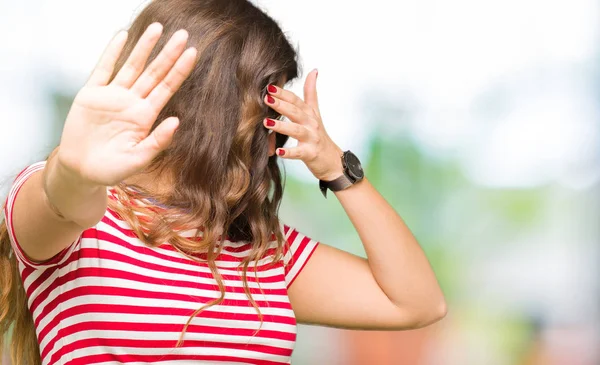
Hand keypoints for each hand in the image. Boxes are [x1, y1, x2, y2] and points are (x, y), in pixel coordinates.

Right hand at [57, 23, 197, 186]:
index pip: (167, 88)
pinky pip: (103, 69)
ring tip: (157, 28)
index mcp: (145, 116)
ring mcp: (112, 96)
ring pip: (132, 66)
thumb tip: (177, 122)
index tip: (193, 53)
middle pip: (154, 73)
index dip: (179, 71)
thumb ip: (157, 142)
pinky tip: (122, 36)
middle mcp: (132, 102)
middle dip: (168, 54)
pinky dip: (112, 53)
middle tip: (183, 35)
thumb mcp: (137, 159)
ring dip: (144, 47)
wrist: (80, 170)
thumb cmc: (111, 168)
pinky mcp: (91, 94)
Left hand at [263, 70, 343, 180]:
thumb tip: (313, 71)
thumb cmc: (319, 135)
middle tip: (266, 98)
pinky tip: (278, 151)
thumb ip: (311, 92)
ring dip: (281, 126)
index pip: (296, 100)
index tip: (269, 86)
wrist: (332, 160)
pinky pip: (298, 152)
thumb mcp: (315, 112)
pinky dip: (289, 152)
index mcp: (309, 113)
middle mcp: (311, 123)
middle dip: (281, 105)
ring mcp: (312, 138)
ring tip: (266, 122)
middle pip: (295, 112)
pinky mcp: (311, 153)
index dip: (283, 93)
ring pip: (296, 130)